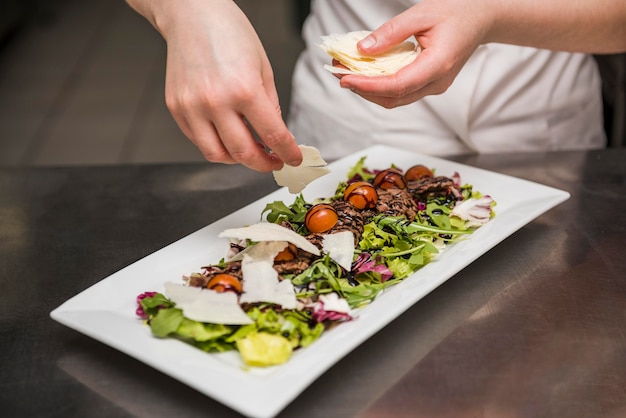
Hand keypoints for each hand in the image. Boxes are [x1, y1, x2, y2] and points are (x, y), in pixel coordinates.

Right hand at [145, 0, 301, 170]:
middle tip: (273, 162)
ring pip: (217, 155)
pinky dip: (216, 144)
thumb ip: (270, 106)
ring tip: (250, 151)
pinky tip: (228, 134)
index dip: (288, 153)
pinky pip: (198, 140)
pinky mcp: (176, 107)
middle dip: (264, 164)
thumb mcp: (263, 68)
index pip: (273, 136)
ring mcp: (192, 107)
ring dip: (238, 160)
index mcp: (244, 89)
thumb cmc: (229, 33)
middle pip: (244, 153)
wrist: (192, 14)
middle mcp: (215, 102)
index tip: (293, 158)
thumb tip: (276, 135)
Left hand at [336, 0, 489, 107]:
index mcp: (439, 65)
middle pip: (393, 98)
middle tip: (337, 73)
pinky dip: (379, 86)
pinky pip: (401, 92)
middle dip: (362, 89)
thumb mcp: (421, 14)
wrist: (481, 18)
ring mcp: (434, 87)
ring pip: (395, 99)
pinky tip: (364, 73)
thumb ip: (391, 32)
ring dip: (368, 90)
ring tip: (345, 73)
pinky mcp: (429, 85)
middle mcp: (437, 82)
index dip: (368, 86)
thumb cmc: (455, 12)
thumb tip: (362, 49)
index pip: (398, 85)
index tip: (345, 78)